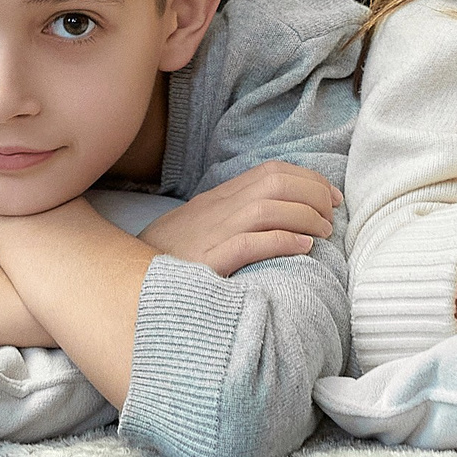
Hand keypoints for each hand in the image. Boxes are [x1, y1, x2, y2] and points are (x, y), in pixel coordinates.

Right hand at [138, 160, 339, 276]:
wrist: (124, 284)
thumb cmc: (168, 262)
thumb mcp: (200, 231)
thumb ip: (233, 221)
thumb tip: (278, 221)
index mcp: (216, 200)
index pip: (269, 172)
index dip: (307, 179)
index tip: (330, 197)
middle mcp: (214, 210)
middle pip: (274, 182)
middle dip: (313, 193)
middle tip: (332, 216)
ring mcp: (209, 235)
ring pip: (266, 207)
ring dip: (304, 216)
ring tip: (323, 232)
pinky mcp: (205, 263)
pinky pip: (249, 244)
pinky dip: (281, 242)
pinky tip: (301, 249)